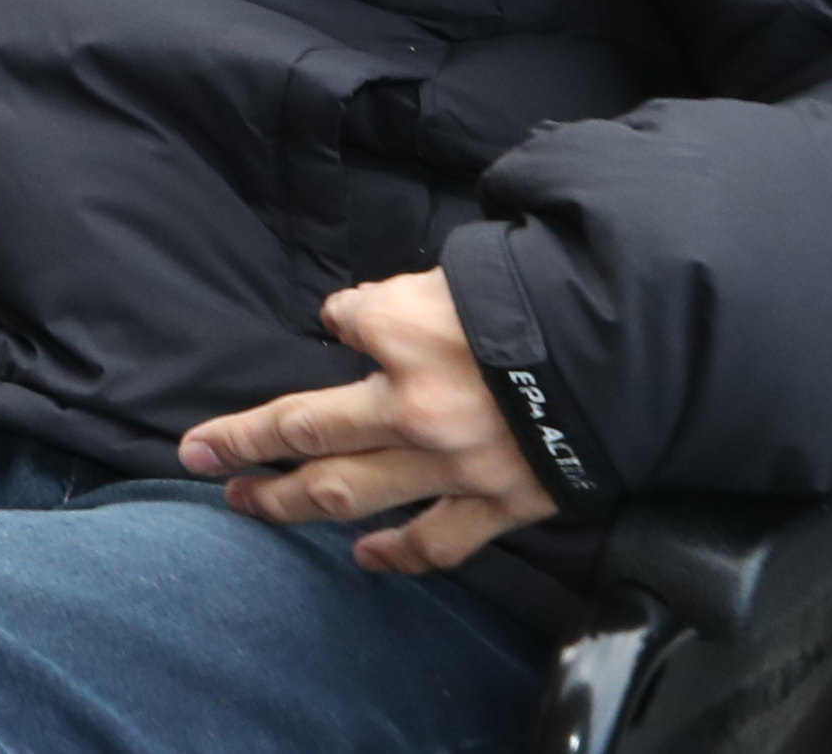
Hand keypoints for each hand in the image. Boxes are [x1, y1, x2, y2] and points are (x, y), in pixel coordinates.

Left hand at [181, 271, 555, 573]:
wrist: (636, 363)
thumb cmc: (545, 307)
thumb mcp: (460, 272)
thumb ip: (396, 298)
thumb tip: (350, 319)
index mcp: (403, 332)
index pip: (342, 320)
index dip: (343, 318)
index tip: (348, 320)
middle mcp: (412, 405)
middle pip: (304, 428)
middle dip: (242, 443)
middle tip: (195, 454)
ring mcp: (453, 464)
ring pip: (348, 493)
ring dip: (286, 502)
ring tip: (244, 504)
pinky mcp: (501, 503)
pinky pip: (438, 543)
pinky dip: (397, 555)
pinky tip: (363, 559)